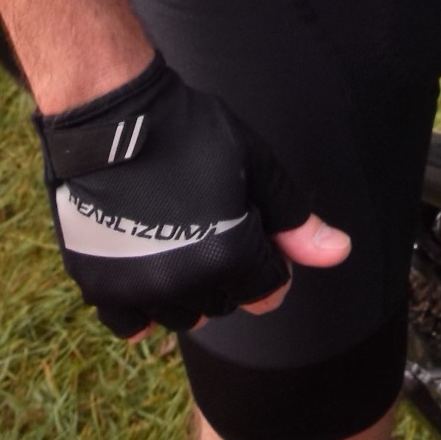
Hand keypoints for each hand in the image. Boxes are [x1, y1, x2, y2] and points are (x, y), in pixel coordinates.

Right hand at [36, 57, 349, 337]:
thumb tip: (339, 253)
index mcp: (229, 255)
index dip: (267, 256)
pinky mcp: (101, 286)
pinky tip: (148, 270)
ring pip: (183, 316)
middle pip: (227, 304)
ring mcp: (139, 289)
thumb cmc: (187, 130)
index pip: (269, 289)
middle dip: (230, 272)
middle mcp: (185, 284)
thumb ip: (294, 218)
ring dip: (190, 290)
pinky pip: (132, 325)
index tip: (249, 224)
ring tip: (179, 237)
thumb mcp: (254, 163)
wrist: (111, 114)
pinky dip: (144, 307)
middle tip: (212, 221)